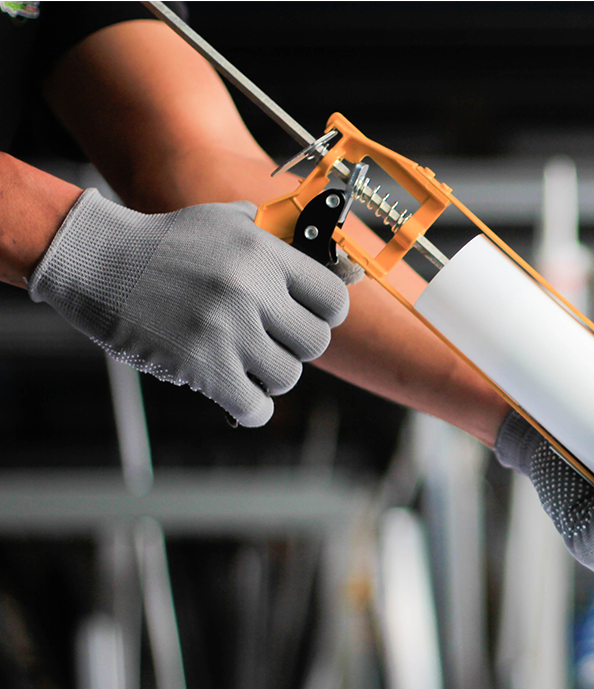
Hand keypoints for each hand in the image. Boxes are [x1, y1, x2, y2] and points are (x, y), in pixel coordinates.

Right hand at [28, 189, 352, 426]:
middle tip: (264, 342)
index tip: (300, 319)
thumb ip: (277, 242)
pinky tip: (234, 394)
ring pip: (287, 377)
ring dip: (267, 376)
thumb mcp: (224, 224)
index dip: (323, 315)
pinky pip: (257, 408)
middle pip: (314, 343)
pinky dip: (250, 409)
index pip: (333, 300)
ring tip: (239, 360)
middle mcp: (251, 289)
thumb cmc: (166, 247)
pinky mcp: (205, 366)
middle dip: (293, 347)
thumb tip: (345, 268)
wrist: (97, 264)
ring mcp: (228, 329)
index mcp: (264, 252)